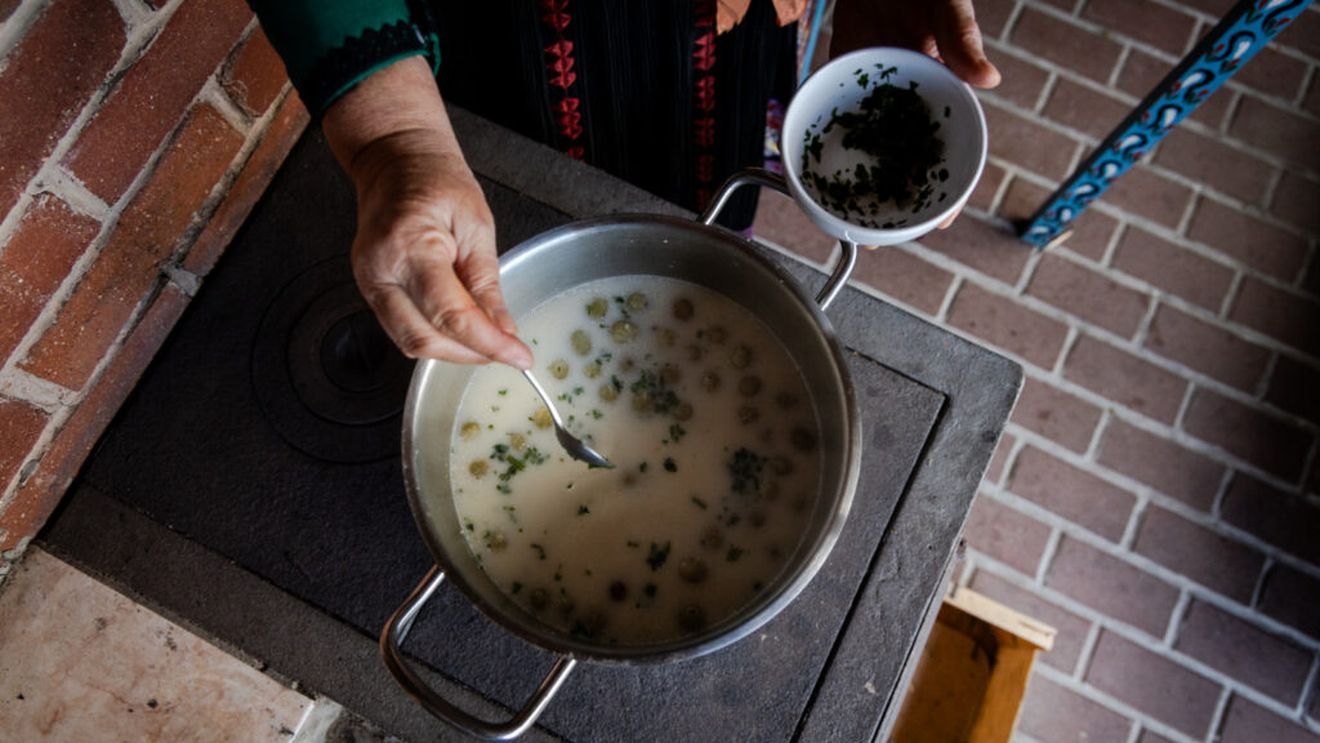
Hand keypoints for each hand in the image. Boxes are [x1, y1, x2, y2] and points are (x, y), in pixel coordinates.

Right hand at [322, 57, 531, 367]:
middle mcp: (380, 272)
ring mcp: (369, 284)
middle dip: (471, 353)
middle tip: (507, 350)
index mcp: (409, 246)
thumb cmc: (436, 182)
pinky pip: (403, 330)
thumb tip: (503, 329)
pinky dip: (436, 337)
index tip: (519, 357)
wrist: (396, 163)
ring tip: (486, 337)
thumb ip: (487, 283)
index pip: (450, 314)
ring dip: (454, 350)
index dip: (488, 343)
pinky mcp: (370, 292)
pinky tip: (460, 328)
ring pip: (411, 342)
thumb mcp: (477, 225)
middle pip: (425, 338)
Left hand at [830, 1, 999, 228]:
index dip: (944, 190)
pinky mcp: (841, 77)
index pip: (946, 149)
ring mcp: (871, 93)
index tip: (938, 224)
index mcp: (940, 89)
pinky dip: (823, 144)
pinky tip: (811, 174)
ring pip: (866, 148)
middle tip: (875, 241)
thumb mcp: (946, 5)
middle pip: (900, 161)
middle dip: (892, 203)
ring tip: (842, 224)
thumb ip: (962, 37)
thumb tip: (989, 79)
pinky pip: (831, 117)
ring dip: (855, 186)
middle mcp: (905, 99)